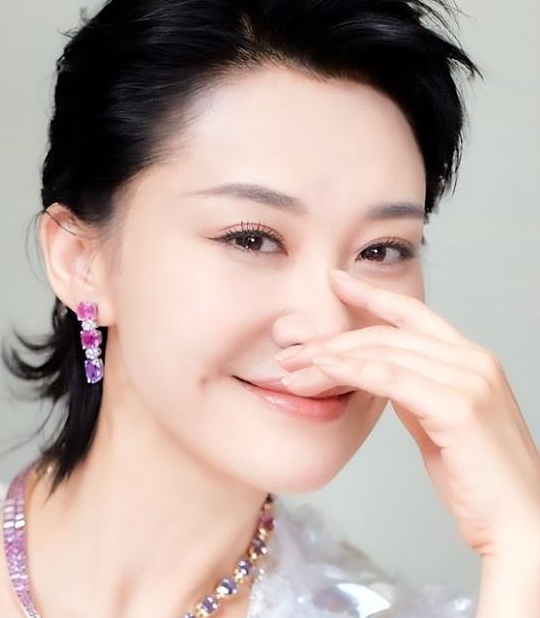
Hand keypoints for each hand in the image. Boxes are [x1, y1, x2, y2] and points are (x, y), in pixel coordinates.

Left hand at [276, 269, 539, 558]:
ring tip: (293, 370)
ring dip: (330, 359)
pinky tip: (323, 373)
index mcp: (471, 360)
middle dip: (333, 341)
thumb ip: (413, 391)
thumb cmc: (478, 481)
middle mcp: (473, 361)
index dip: (372, 294)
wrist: (521, 527)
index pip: (413, 313)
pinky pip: (391, 378)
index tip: (337, 281)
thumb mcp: (439, 424)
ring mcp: (469, 380)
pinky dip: (352, 371)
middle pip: (387, 334)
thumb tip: (377, 373)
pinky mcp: (458, 407)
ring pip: (383, 353)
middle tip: (291, 352)